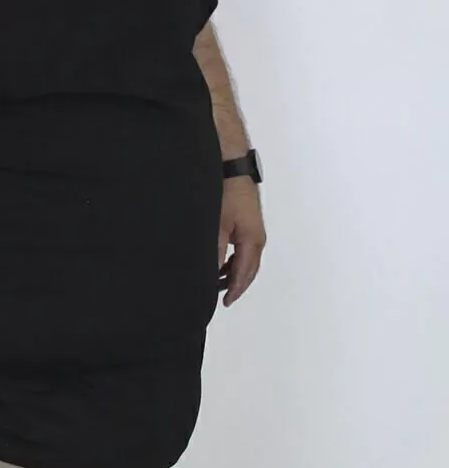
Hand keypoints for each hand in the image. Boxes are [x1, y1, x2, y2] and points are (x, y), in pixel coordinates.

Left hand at [218, 177, 266, 306]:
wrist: (231, 165)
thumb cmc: (228, 190)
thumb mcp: (218, 226)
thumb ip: (214, 252)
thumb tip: (211, 273)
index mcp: (252, 241)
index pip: (244, 273)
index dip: (235, 290)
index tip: (224, 303)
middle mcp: (257, 238)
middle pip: (248, 270)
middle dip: (236, 284)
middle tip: (221, 297)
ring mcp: (253, 230)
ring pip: (245, 260)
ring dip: (233, 272)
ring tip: (216, 282)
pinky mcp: (247, 223)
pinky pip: (242, 249)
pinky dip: (232, 260)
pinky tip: (219, 263)